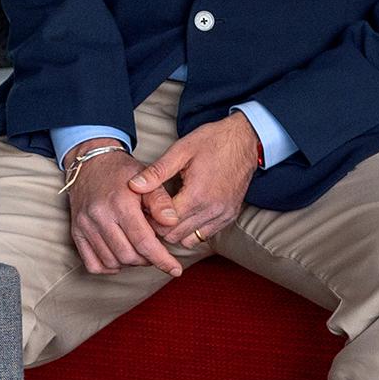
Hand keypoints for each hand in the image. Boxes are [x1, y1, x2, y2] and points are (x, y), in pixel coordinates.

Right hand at [65, 140, 184, 275]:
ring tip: (139, 251)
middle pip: (128, 255)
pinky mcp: (76, 232)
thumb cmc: (123, 172)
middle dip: (146, 260)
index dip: (162, 259)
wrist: (91, 163)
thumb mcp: (147, 179)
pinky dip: (109, 266)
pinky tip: (119, 256)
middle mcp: (99, 216)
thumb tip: (172, 223)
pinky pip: (92, 263)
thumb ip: (161, 202)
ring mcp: (85, 225)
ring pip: (111, 261)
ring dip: (129, 263)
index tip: (175, 269)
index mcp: (120, 203)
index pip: (143, 242)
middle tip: (155, 251)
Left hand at [133, 113, 259, 247]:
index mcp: (197, 195)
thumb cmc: (212, 141)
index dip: (149, 218)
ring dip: (176, 232)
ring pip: (189, 240)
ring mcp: (223, 215)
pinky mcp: (230, 216)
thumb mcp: (181, 150)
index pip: (164, 223)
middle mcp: (212, 210)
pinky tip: (186, 215)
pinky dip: (192, 230)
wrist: (245, 139)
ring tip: (168, 214)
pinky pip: (205, 236)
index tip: (144, 207)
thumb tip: (133, 186)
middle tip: (152, 212)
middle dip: (159, 227)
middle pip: (174, 236)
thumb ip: (157, 172)